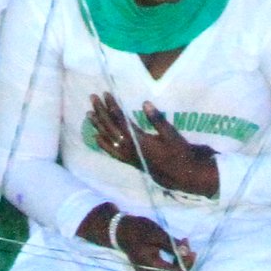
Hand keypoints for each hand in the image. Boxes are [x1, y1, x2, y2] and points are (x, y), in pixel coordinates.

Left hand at [85, 93, 218, 198]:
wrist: (181, 175)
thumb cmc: (179, 153)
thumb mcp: (172, 135)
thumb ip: (157, 120)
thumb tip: (145, 103)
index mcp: (139, 141)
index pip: (121, 121)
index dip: (112, 107)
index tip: (106, 95)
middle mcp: (130, 149)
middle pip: (110, 128)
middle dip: (101, 112)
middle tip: (93, 98)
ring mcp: (129, 156)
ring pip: (108, 140)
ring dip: (98, 126)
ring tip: (89, 115)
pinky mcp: (130, 161)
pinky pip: (112, 152)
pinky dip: (103, 144)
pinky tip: (97, 138)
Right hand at [109, 211, 191, 270]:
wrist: (121, 232)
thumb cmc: (138, 230)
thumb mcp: (157, 234)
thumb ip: (173, 245)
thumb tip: (188, 252)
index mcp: (151, 268)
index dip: (187, 263)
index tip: (191, 248)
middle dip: (185, 262)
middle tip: (186, 243)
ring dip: (181, 262)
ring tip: (182, 244)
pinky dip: (174, 263)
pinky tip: (175, 251)